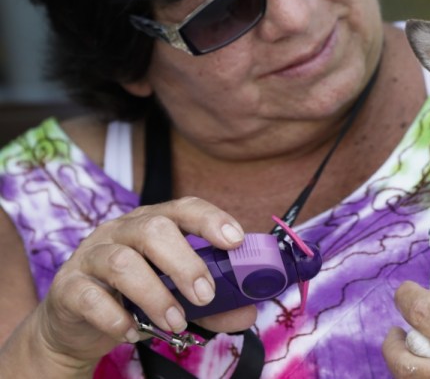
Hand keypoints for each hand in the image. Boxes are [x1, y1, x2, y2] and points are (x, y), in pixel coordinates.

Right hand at [32, 197, 256, 368]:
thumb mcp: (180, 298)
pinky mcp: (68, 287)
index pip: (183, 208)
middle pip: (154, 229)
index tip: (235, 240)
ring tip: (175, 323)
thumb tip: (249, 313)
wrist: (76, 326)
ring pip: (123, 262)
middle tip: (205, 297)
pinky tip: (133, 333)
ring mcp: (91, 255)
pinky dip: (116, 318)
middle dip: (186, 263)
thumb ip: (215, 305)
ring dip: (156, 296)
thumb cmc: (135, 299)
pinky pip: (90, 297)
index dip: (210, 220)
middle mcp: (121, 231)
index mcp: (153, 223)